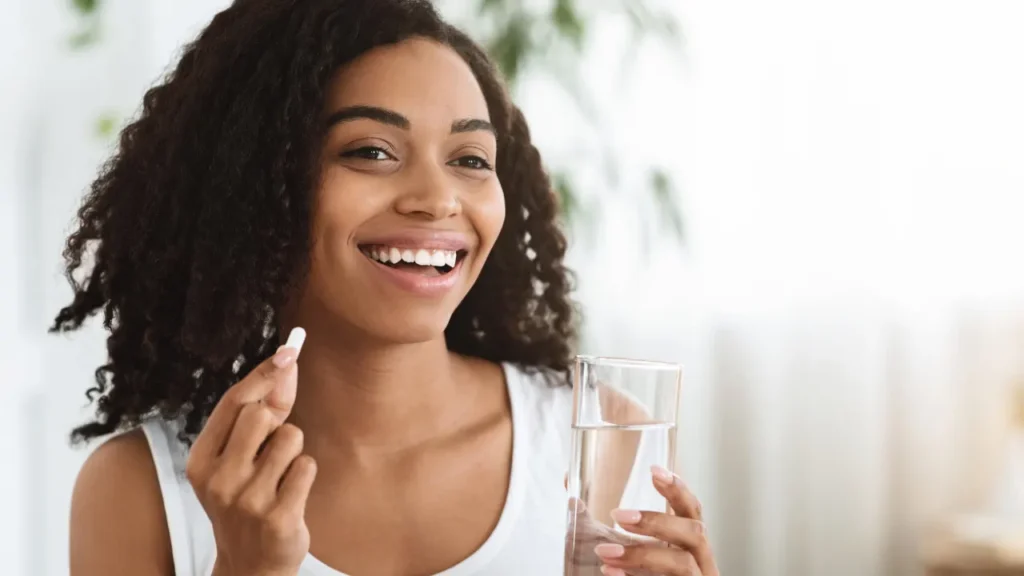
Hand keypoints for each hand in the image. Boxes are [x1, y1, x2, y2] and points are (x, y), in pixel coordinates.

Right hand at [186, 328, 315, 575]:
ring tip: (280, 477)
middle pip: (261, 415)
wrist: (249, 565)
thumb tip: (286, 363)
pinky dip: (305, 474)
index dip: (262, 373)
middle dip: (277, 424)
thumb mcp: (240, 460)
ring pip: (291, 437)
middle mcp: (219, 479)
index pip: (232, 403)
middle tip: (270, 452)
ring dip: (294, 451)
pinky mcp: (278, 516)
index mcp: (201, 460)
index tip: (289, 351)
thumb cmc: (247, 500)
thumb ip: (263, 412)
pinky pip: (307, 466)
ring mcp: (247, 500)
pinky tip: (291, 495)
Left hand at [592, 466, 718, 575]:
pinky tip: (611, 574)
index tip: (654, 470)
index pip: (693, 512)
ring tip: (605, 552)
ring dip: (642, 555)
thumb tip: (574, 499)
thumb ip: (613, 533)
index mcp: (692, 548)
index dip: (678, 490)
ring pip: (683, 566)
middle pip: (695, 534)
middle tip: (618, 515)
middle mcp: (702, 567)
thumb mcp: (637, 558)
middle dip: (657, 521)